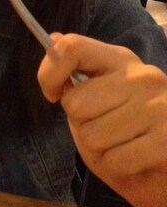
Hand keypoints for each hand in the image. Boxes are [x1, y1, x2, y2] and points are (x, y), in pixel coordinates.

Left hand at [38, 33, 166, 206]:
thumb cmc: (128, 128)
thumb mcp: (99, 95)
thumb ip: (76, 71)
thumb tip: (53, 39)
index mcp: (119, 59)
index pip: (72, 47)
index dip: (50, 73)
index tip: (53, 94)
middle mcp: (141, 76)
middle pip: (76, 103)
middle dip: (81, 123)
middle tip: (104, 128)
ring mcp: (159, 106)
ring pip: (92, 136)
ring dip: (99, 150)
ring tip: (121, 145)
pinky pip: (115, 160)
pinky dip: (117, 167)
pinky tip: (134, 161)